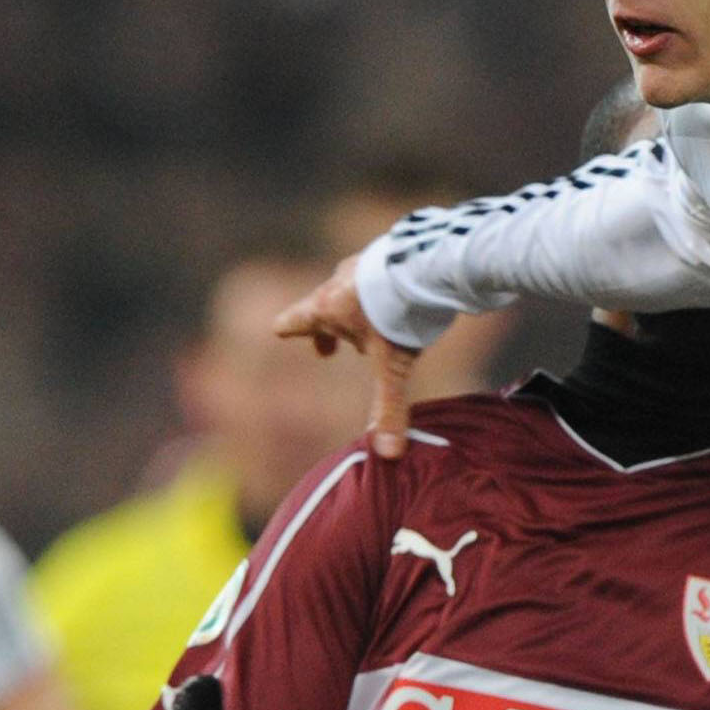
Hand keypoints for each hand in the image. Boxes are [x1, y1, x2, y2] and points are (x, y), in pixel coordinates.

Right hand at [273, 256, 421, 459]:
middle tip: (331, 352)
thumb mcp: (392, 367)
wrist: (428, 264)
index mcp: (326, 309)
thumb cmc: (399, 315)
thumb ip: (389, 409)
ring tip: (377, 327)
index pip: (293, 321)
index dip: (288, 330)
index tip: (281, 333)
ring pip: (351, 291)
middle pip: (321, 309)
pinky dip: (382, 293)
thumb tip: (388, 455)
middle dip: (330, 332)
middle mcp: (336, 283)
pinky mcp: (387, 253)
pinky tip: (404, 301)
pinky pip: (377, 277)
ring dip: (358, 311)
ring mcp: (361, 264)